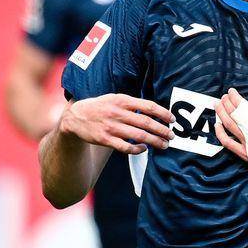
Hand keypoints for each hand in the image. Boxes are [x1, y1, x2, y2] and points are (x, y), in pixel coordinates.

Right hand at [59, 94, 173, 153]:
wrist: (74, 117)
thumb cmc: (99, 107)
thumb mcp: (114, 98)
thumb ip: (131, 102)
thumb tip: (153, 109)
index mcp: (122, 100)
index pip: (148, 106)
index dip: (163, 113)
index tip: (172, 119)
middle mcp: (117, 113)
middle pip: (147, 123)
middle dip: (162, 130)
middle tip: (172, 136)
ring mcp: (111, 127)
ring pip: (139, 136)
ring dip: (155, 141)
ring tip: (164, 144)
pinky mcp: (105, 139)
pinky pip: (126, 147)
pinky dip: (137, 149)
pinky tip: (144, 149)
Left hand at [214, 87, 247, 161]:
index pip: (244, 108)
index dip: (236, 98)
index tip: (231, 92)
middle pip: (234, 115)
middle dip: (226, 103)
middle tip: (223, 96)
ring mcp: (246, 145)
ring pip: (228, 126)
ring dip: (221, 114)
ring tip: (218, 105)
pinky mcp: (244, 155)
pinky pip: (227, 143)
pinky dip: (220, 133)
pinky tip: (218, 125)